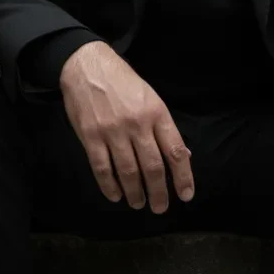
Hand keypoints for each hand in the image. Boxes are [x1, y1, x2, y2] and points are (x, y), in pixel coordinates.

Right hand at [59, 41, 194, 213]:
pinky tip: (116, 195)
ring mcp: (113, 131)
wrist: (88, 65)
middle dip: (159, 192)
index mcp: (156, 112)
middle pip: (153, 166)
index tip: (186, 195)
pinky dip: (110, 187)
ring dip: (135, 193)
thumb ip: (164, 126)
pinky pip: (102, 169)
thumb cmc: (123, 81)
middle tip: (160, 208)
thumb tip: (184, 155)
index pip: (175, 150)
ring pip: (129, 172)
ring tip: (138, 203)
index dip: (183, 176)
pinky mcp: (91, 136)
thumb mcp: (150, 96)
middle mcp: (137, 123)